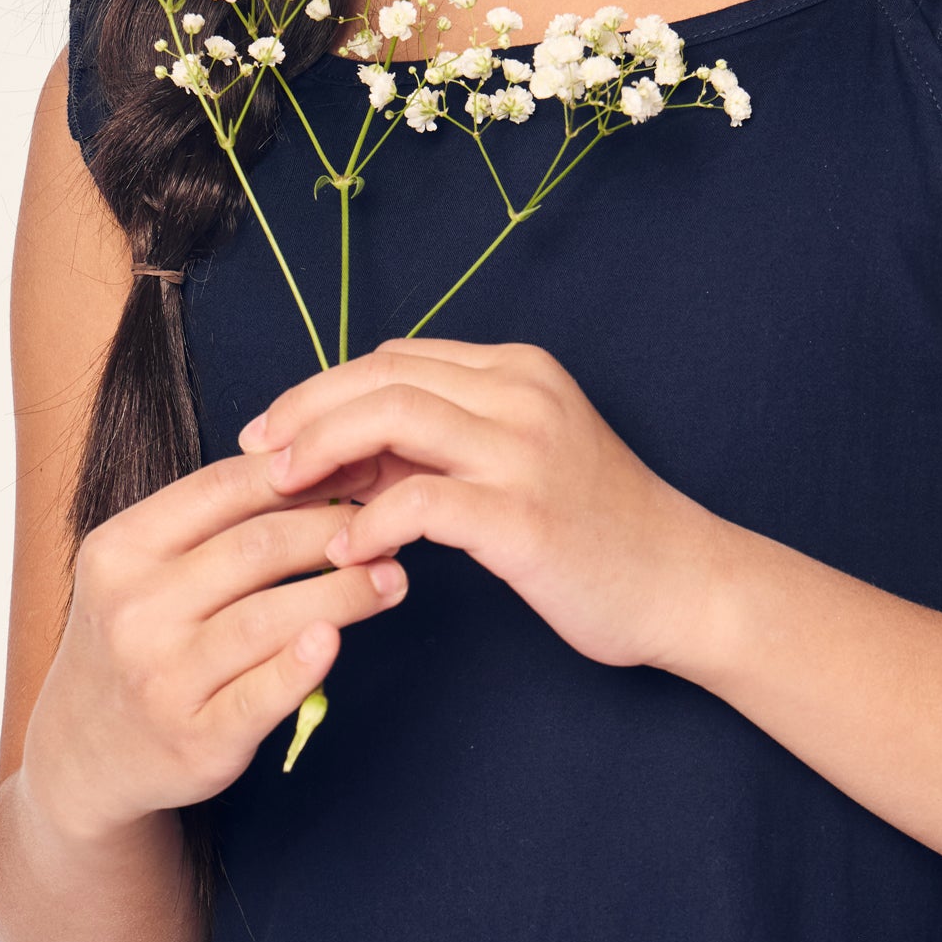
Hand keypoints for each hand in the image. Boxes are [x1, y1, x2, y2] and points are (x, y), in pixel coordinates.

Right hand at [22, 453, 407, 840]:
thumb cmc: (136, 640)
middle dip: (335, 531)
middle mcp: (133, 610)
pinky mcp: (195, 739)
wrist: (83, 753)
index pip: (223, 488)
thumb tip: (319, 467)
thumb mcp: (141, 568)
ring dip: (345, 592)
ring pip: (269, 617)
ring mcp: (161, 678)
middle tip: (388, 527)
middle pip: (257, 548)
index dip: (302, 473)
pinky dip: (305, 664)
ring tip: (390, 579)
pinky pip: (263, 694)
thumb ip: (210, 523)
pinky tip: (338, 639)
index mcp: (120, 549)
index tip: (358, 469)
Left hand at [245, 338, 729, 671]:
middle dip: (303, 410)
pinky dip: (368, 520)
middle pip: (381, 375)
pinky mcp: (524, 517)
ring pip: (393, 416)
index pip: (393, 358)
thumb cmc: (599, 531)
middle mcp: (522, 394)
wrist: (684, 583)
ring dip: (321, 450)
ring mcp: (525, 451)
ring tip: (284, 490)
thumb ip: (442, 445)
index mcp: (518, 371)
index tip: (275, 431)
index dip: (323, 390)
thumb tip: (345, 453)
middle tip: (257, 455)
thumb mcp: (521, 461)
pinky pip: (420, 501)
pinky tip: (345, 547)